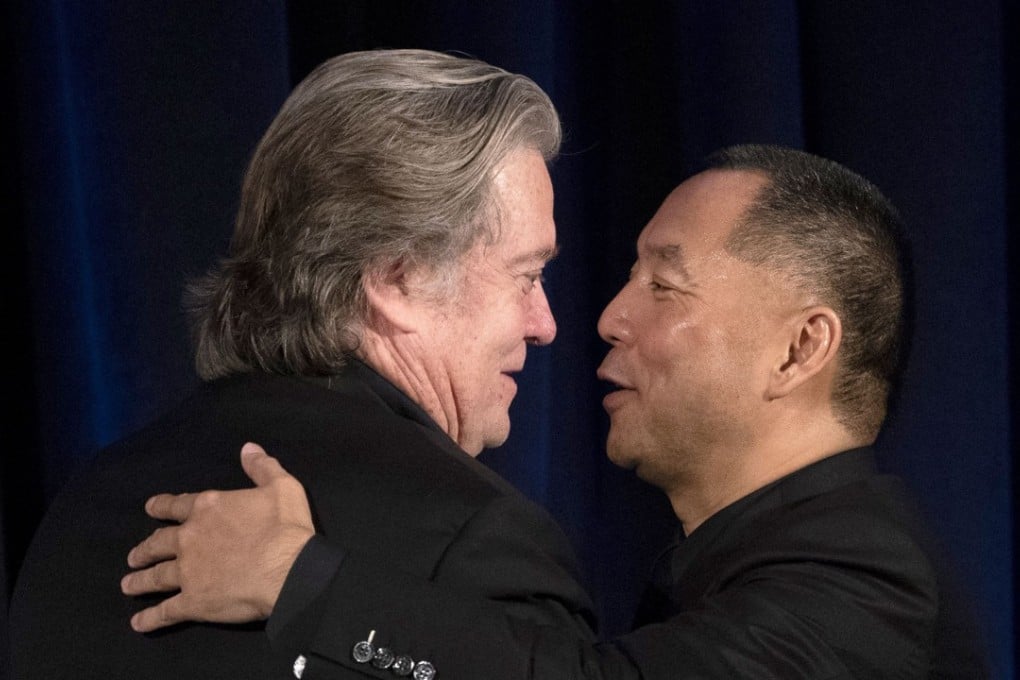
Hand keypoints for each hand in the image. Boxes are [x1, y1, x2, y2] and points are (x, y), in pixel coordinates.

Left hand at [121, 442, 314, 632]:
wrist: (289, 570)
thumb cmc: (285, 527)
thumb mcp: (282, 486)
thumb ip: (262, 467)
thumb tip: (248, 448)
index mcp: (209, 508)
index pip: (178, 505)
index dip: (162, 506)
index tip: (150, 508)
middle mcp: (190, 538)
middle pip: (160, 542)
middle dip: (145, 549)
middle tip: (134, 556)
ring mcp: (188, 571)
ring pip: (156, 576)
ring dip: (140, 580)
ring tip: (128, 584)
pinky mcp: (192, 601)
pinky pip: (166, 611)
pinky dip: (150, 618)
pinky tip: (138, 623)